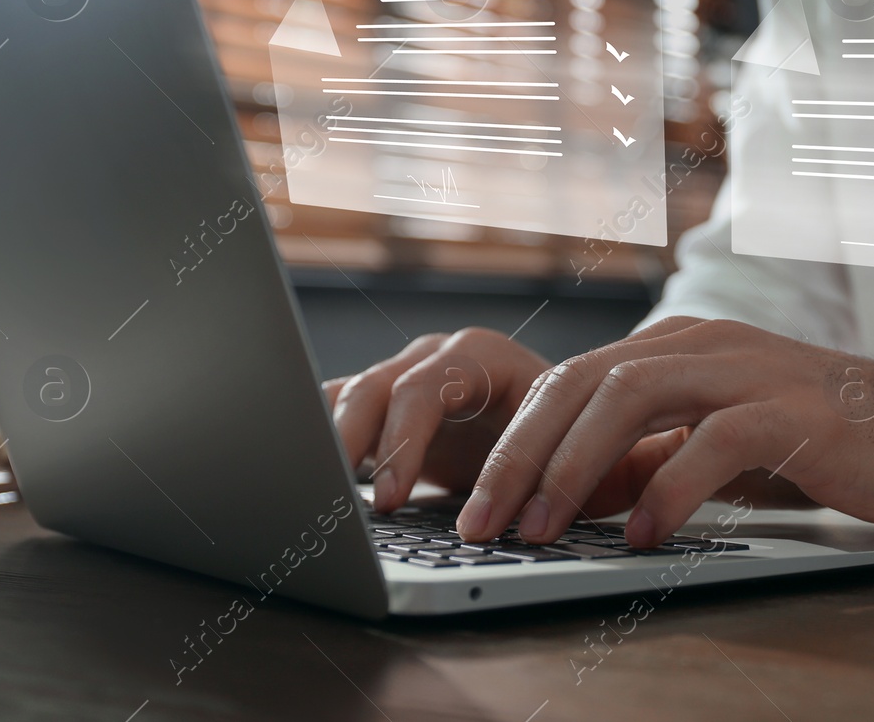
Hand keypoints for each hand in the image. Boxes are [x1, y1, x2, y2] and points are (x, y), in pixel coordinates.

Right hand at [324, 328, 553, 511]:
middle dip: (349, 443)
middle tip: (335, 500)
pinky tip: (309, 483)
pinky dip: (321, 447)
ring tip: (308, 490)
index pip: (428, 387)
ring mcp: (403, 379)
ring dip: (324, 442)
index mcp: (483, 356)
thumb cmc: (565, 436)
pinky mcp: (382, 410)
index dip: (405, 441)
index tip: (392, 500)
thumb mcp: (564, 448)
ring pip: (345, 399)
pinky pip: (336, 416)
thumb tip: (523, 517)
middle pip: (375, 388)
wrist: (556, 427)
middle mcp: (435, 360)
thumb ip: (542, 470)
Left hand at [453, 316, 873, 547]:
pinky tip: (644, 533)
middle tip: (485, 521)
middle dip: (523, 453)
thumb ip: (652, 451)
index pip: (572, 379)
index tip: (479, 505)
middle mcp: (705, 345)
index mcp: (681, 347)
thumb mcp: (719, 437)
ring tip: (544, 527)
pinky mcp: (797, 413)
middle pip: (585, 382)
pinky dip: (670, 486)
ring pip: (633, 396)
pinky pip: (716, 440)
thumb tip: (567, 493)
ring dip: (574, 465)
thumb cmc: (821, 441)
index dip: (516, 439)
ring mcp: (751, 372)